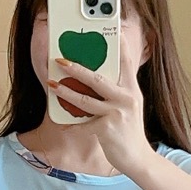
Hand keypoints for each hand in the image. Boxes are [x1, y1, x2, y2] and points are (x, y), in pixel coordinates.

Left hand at [47, 33, 152, 176]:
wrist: (137, 158)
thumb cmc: (129, 130)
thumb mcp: (129, 106)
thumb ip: (117, 91)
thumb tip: (96, 77)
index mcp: (131, 89)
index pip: (126, 62)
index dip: (119, 46)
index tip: (112, 31)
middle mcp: (126, 98)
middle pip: (97, 79)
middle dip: (76, 68)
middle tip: (60, 60)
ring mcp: (116, 113)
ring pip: (85, 100)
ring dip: (65, 92)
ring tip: (52, 85)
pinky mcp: (107, 129)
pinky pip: (84, 124)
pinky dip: (72, 126)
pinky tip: (63, 124)